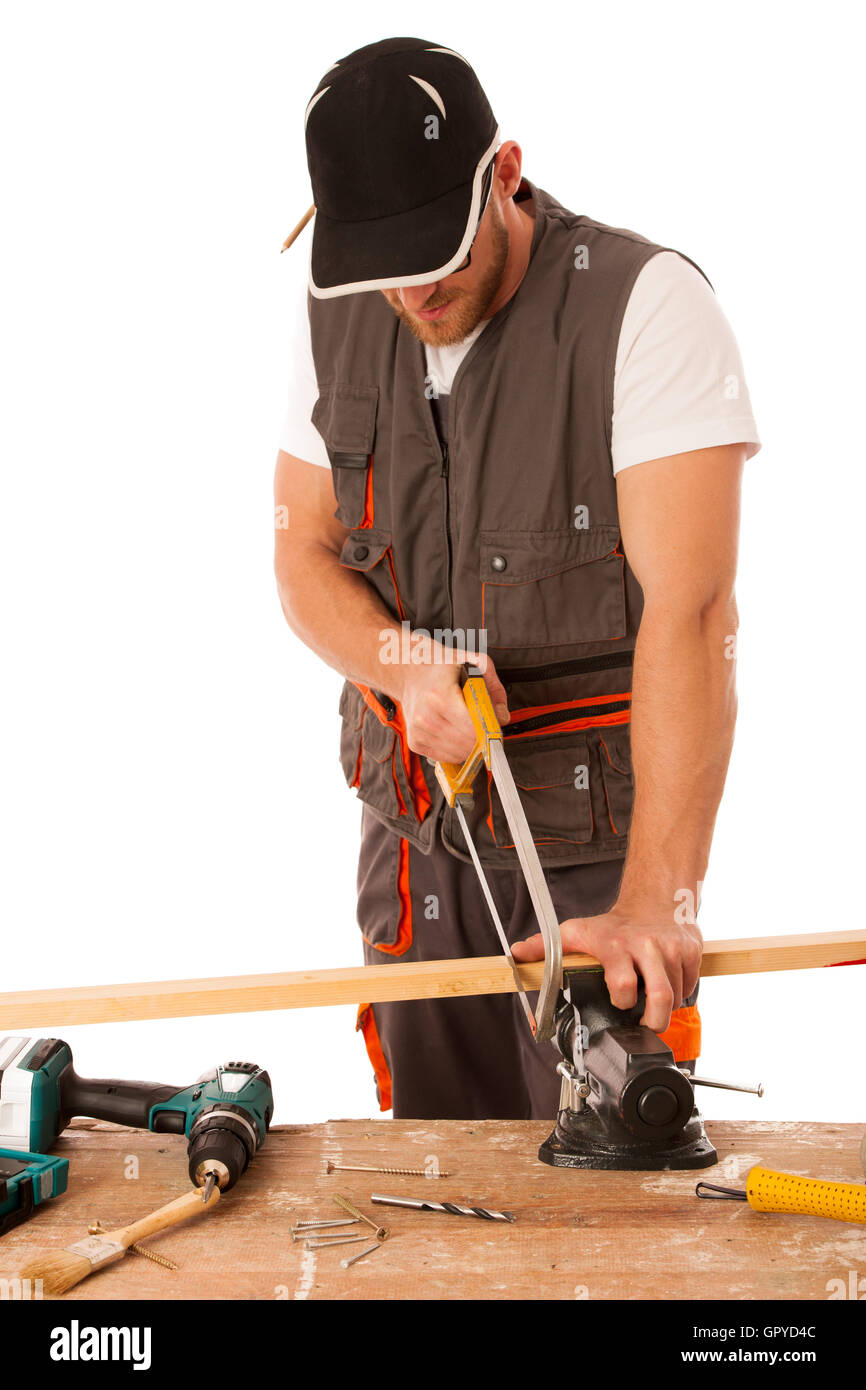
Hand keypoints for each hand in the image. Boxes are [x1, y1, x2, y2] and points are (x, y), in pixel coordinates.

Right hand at [393, 640, 509, 764]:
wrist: (408, 671)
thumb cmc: (439, 667)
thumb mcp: (472, 662)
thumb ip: (493, 687)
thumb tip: (502, 716)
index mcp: (439, 696)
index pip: (472, 728)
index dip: (489, 729)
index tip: (494, 724)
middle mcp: (425, 717)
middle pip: (467, 744)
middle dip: (481, 737)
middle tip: (482, 723)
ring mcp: (418, 732)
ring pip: (458, 754)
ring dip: (469, 744)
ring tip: (466, 725)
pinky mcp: (416, 742)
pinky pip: (446, 757)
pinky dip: (456, 749)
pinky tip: (454, 732)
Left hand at [510, 906, 702, 1033]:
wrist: (654, 898)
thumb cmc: (612, 924)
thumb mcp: (575, 932)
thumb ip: (545, 947)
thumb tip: (516, 956)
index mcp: (616, 946)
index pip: (623, 984)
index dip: (621, 1001)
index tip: (618, 1003)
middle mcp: (646, 946)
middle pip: (660, 997)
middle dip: (656, 1021)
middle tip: (648, 1024)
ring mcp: (672, 948)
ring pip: (677, 995)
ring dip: (666, 1006)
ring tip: (653, 1001)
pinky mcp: (692, 950)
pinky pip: (691, 985)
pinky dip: (682, 992)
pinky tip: (667, 984)